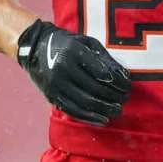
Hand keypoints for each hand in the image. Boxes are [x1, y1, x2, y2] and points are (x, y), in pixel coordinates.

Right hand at [16, 19, 131, 125]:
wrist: (35, 49)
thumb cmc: (68, 44)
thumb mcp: (87, 43)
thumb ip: (105, 58)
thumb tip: (123, 76)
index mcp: (73, 52)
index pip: (101, 71)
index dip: (117, 82)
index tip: (127, 86)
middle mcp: (62, 68)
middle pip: (94, 88)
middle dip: (113, 96)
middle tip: (125, 99)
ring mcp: (55, 84)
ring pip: (84, 102)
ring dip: (104, 109)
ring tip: (117, 110)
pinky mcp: (51, 96)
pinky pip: (72, 111)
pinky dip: (89, 117)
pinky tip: (103, 120)